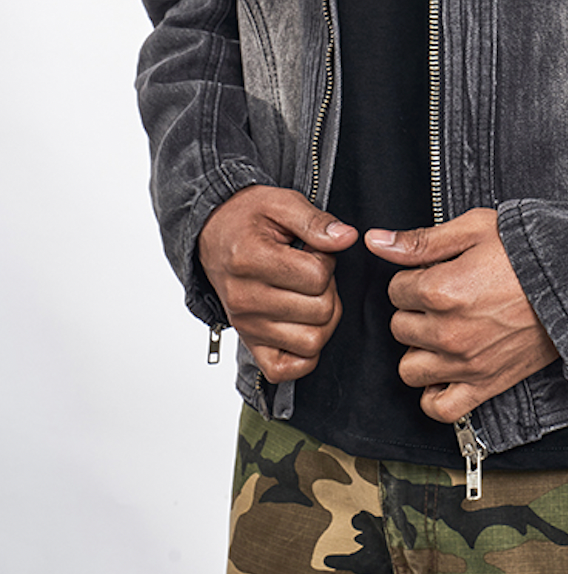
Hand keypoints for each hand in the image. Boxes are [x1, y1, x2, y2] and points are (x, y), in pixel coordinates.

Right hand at [197, 185, 357, 383]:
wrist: (214, 234)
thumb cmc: (249, 219)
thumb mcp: (281, 203)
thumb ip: (315, 221)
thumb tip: (347, 237)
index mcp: (250, 259)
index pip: (317, 276)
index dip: (327, 260)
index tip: (314, 250)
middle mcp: (245, 299)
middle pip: (321, 310)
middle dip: (328, 289)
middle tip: (312, 273)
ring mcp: (246, 326)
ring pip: (312, 342)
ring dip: (322, 319)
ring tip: (308, 295)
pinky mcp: (249, 344)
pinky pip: (287, 370)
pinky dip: (305, 354)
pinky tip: (303, 324)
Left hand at [366, 208, 557, 422]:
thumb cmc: (527, 251)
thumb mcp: (473, 229)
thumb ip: (420, 241)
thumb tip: (375, 242)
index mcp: (441, 290)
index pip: (396, 290)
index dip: (413, 278)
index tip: (435, 274)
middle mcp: (448, 332)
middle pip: (400, 327)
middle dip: (416, 310)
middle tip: (445, 299)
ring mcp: (466, 363)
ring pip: (410, 368)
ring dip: (421, 349)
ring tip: (444, 331)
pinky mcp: (485, 385)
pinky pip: (440, 407)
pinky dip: (435, 393)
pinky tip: (444, 370)